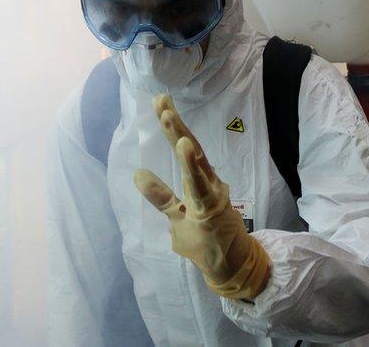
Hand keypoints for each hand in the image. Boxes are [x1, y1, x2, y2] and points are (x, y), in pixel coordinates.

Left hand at [133, 94, 270, 299]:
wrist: (232, 266)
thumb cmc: (207, 239)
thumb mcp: (177, 215)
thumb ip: (160, 195)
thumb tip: (137, 174)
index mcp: (201, 182)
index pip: (185, 148)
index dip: (173, 126)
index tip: (160, 102)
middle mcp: (209, 184)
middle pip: (191, 150)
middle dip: (175, 126)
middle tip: (162, 101)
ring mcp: (212, 196)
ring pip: (196, 166)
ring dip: (183, 143)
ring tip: (170, 120)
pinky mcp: (213, 211)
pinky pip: (199, 190)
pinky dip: (192, 170)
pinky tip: (184, 148)